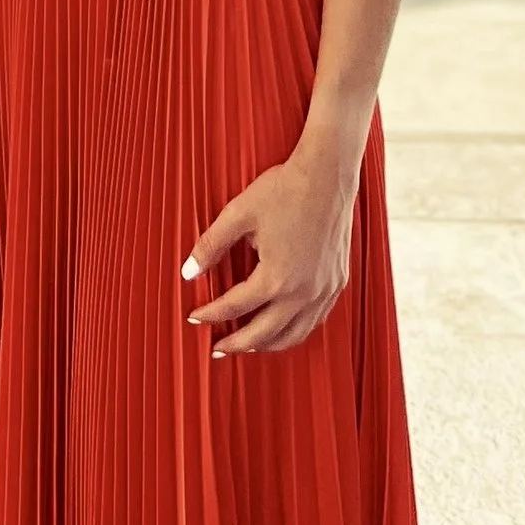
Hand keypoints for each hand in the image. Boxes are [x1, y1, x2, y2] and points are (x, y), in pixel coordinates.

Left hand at [183, 138, 359, 358]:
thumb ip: (210, 245)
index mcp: (276, 278)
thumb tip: (187, 272)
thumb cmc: (284, 190)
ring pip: (293, 336)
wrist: (327, 175)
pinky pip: (314, 321)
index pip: (235, 307)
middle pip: (263, 334)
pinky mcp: (337, 283)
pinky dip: (294, 332)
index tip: (194, 317)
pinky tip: (282, 328)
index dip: (210, 314)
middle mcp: (302, 293)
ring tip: (246, 346)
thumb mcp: (239, 214)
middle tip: (216, 349)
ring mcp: (324, 291)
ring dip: (266, 345)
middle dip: (236, 344)